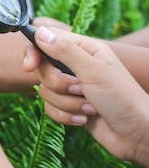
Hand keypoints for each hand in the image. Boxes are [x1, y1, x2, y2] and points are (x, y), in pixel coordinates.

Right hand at [28, 26, 148, 166]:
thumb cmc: (123, 98)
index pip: (46, 41)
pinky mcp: (70, 107)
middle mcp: (76, 66)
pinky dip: (66, 116)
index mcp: (84, 49)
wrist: (137, 135)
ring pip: (45, 92)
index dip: (34, 53)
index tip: (29, 67)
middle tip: (80, 89)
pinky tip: (85, 119)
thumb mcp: (93, 70)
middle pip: (42, 69)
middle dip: (58, 84)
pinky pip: (50, 109)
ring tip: (90, 107)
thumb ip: (64, 50)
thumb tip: (40, 32)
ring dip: (67, 103)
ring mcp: (72, 88)